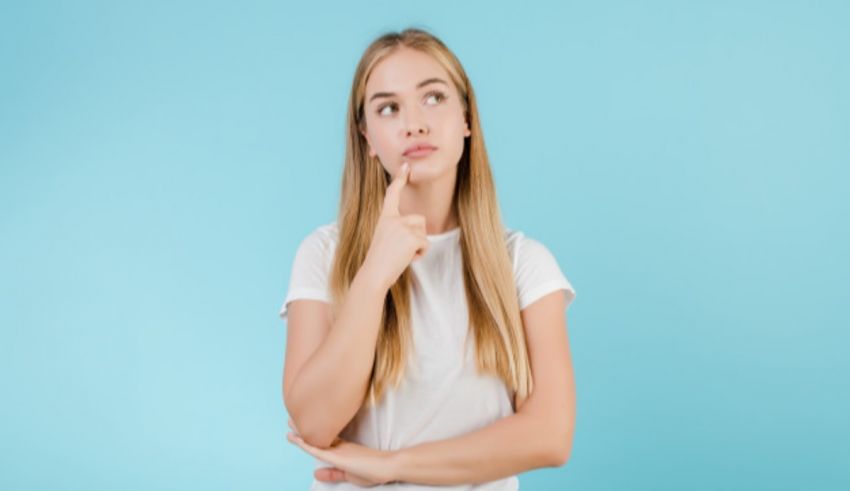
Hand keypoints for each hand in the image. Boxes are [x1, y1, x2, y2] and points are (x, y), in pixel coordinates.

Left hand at [287, 417, 397, 485]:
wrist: (388, 466)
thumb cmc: (372, 471)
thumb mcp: (348, 474)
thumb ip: (332, 473)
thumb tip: (315, 472)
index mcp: (342, 449)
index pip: (323, 441)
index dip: (311, 435)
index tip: (300, 428)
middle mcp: (339, 446)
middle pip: (317, 436)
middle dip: (304, 428)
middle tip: (291, 418)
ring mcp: (339, 449)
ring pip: (315, 440)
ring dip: (301, 432)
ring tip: (290, 422)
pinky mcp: (339, 456)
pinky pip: (318, 450)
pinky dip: (306, 445)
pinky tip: (296, 439)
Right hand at [361, 162, 429, 289]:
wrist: (374, 274)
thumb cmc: (379, 262)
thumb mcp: (385, 240)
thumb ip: (398, 231)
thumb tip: (415, 233)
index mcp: (385, 217)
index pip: (392, 194)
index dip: (399, 179)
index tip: (405, 165)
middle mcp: (393, 218)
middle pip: (419, 220)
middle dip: (417, 235)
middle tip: (399, 250)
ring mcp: (402, 226)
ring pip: (423, 232)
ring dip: (418, 245)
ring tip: (402, 255)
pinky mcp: (412, 237)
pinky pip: (426, 244)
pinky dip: (420, 254)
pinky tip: (406, 259)